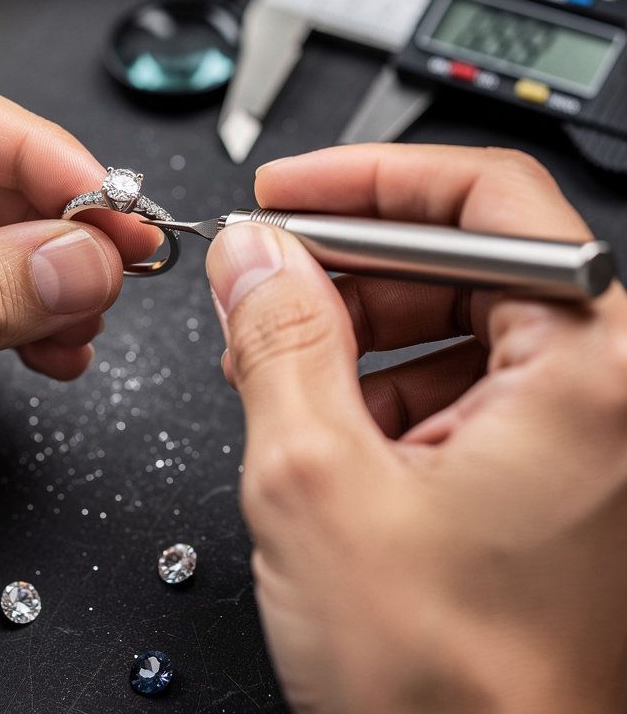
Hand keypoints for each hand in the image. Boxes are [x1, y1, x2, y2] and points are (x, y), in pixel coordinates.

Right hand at [205, 144, 626, 713]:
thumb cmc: (453, 692)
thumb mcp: (314, 480)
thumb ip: (275, 336)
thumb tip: (252, 255)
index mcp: (591, 366)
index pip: (482, 196)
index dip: (363, 181)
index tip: (286, 195)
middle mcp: (611, 388)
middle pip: (466, 257)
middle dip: (346, 270)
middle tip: (262, 287)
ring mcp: (589, 433)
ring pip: (457, 321)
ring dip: (354, 333)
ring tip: (277, 371)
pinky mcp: (558, 472)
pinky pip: (465, 383)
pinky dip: (385, 387)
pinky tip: (326, 426)